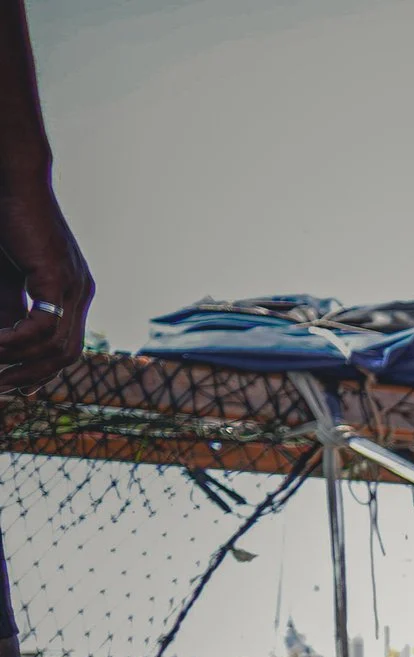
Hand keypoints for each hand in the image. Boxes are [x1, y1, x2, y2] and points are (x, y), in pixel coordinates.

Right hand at [0, 180, 92, 389]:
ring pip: (55, 347)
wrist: (13, 183)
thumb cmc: (7, 226)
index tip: (17, 388)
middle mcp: (81, 291)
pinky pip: (42, 328)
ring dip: (21, 364)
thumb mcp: (8, 279)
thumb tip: (8, 342)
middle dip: (34, 377)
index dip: (44, 372)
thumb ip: (10, 310)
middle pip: (67, 355)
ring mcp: (74, 285)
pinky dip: (17, 343)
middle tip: (3, 391)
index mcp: (74, 292)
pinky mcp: (57, 277)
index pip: (67, 347)